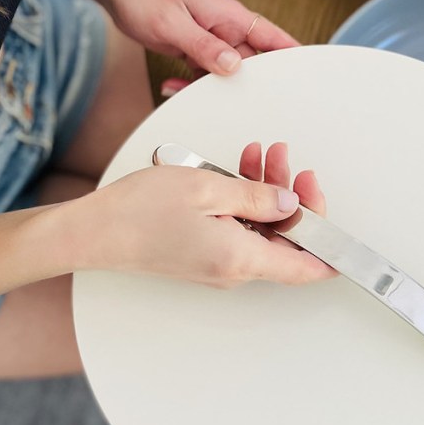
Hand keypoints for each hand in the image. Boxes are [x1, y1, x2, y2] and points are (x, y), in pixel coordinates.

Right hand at [74, 142, 336, 287]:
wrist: (92, 231)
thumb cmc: (138, 212)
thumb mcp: (209, 188)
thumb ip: (258, 196)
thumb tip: (290, 204)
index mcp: (242, 259)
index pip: (308, 266)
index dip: (330, 242)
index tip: (331, 210)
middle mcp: (235, 269)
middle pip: (288, 240)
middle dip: (294, 196)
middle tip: (287, 160)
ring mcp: (220, 264)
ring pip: (264, 229)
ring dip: (268, 190)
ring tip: (261, 155)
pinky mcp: (207, 254)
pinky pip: (241, 228)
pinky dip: (246, 199)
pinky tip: (240, 170)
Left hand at [103, 0, 297, 76]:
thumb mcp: (173, 25)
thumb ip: (204, 46)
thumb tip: (234, 66)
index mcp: (231, 16)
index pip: (273, 37)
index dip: (292, 55)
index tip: (306, 74)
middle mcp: (226, 29)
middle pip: (252, 62)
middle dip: (246, 83)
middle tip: (239, 102)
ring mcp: (213, 40)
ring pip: (227, 72)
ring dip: (209, 86)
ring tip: (186, 90)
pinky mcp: (197, 49)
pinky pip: (203, 73)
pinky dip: (189, 83)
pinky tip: (172, 84)